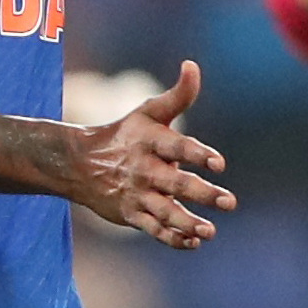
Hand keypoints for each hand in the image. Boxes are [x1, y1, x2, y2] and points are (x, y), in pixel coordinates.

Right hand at [66, 60, 235, 249]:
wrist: (77, 164)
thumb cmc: (124, 134)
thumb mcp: (148, 112)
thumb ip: (178, 95)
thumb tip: (192, 65)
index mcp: (150, 142)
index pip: (177, 146)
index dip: (197, 154)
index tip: (219, 164)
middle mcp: (144, 169)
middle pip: (176, 183)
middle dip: (203, 194)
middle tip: (229, 202)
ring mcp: (137, 194)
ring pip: (165, 212)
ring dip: (188, 223)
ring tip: (211, 230)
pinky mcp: (132, 215)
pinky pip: (154, 230)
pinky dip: (173, 238)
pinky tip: (195, 241)